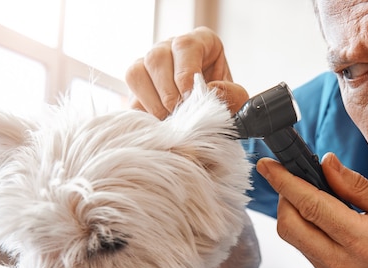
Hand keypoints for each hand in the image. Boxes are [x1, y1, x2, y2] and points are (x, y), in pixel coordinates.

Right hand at [125, 26, 248, 118]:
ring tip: (168, 119)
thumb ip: (230, 93)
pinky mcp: (138, 87)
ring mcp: (149, 65)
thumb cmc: (224, 101)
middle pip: (156, 57)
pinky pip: (131, 96)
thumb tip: (208, 92)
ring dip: (152, 101)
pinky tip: (159, 123)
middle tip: (179, 113)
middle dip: (168, 91)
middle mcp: (170, 48)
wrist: (210, 116)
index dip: (186, 72)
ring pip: (137, 73)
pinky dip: (144, 113)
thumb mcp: (236, 96)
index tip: (190, 96)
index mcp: (199, 42)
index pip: (185, 46)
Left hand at [256, 153, 367, 267]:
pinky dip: (303, 226)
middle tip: (293, 176)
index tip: (267, 165)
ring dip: (291, 211)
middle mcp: (340, 261)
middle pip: (289, 225)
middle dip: (284, 195)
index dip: (285, 182)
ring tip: (309, 192)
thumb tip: (326, 164)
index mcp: (361, 240)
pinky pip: (304, 247)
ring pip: (292, 237)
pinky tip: (320, 215)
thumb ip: (358, 187)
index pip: (311, 206)